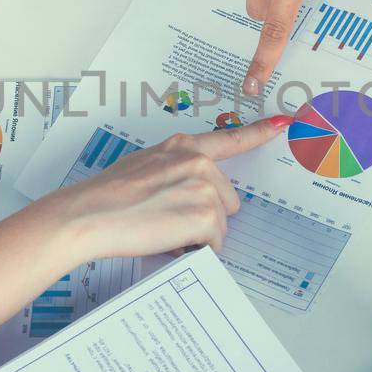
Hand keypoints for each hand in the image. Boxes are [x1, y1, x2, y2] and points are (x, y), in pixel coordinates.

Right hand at [63, 116, 290, 261]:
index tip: (282, 122)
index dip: (260, 131)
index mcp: (183, 147)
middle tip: (166, 219)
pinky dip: (194, 250)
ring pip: (220, 224)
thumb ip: (173, 171)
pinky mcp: (206, 214)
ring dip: (197, 235)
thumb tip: (184, 194)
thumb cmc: (106, 196)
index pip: (231, 137)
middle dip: (203, 217)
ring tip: (160, 228)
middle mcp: (198, 161)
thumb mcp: (144, 167)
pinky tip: (166, 240)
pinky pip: (213, 244)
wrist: (89, 214)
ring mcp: (204, 186)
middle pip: (226, 200)